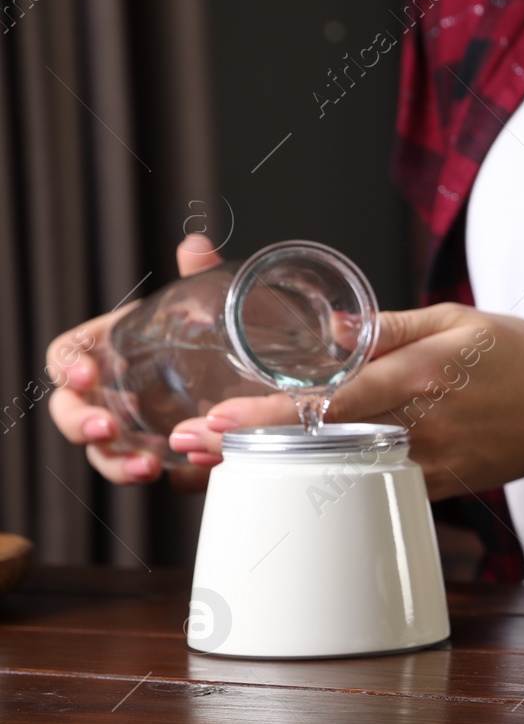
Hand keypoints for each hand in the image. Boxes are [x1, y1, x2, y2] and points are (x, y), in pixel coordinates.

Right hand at [46, 234, 225, 492]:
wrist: (256, 373)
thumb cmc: (214, 336)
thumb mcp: (208, 307)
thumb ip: (199, 277)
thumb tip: (195, 245)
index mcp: (111, 349)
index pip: (68, 356)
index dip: (66, 366)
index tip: (84, 375)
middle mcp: (113, 393)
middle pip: (71, 412)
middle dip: (78, 424)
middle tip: (106, 430)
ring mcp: (136, 430)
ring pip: (105, 454)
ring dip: (117, 464)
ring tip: (146, 468)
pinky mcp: (166, 457)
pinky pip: (155, 474)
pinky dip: (168, 478)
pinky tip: (187, 477)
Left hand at [188, 301, 523, 558]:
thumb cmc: (521, 357)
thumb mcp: (457, 319)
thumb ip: (387, 327)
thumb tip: (323, 328)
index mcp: (422, 375)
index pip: (333, 399)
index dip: (272, 414)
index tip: (218, 418)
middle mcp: (420, 425)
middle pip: (321, 443)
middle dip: (252, 447)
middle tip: (190, 448)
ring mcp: (429, 462)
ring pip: (339, 471)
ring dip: (278, 469)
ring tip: (218, 464)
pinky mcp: (438, 485)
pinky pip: (374, 483)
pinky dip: (326, 480)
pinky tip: (288, 475)